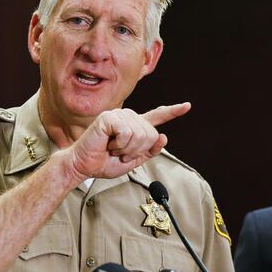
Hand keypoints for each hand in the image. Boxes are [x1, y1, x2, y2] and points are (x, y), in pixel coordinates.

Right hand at [67, 102, 190, 179]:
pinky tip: (109, 144)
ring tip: (114, 149)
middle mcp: (129, 117)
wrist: (84, 165)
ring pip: (141, 134)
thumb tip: (163, 137)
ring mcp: (119, 115)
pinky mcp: (110, 117)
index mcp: (135, 126)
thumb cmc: (105, 162)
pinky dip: (120, 144)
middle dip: (138, 150)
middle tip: (121, 153)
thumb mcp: (134, 160)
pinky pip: (128, 133)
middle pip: (151, 134)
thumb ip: (150, 151)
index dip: (173, 112)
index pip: (157, 116)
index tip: (187, 106)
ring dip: (128, 149)